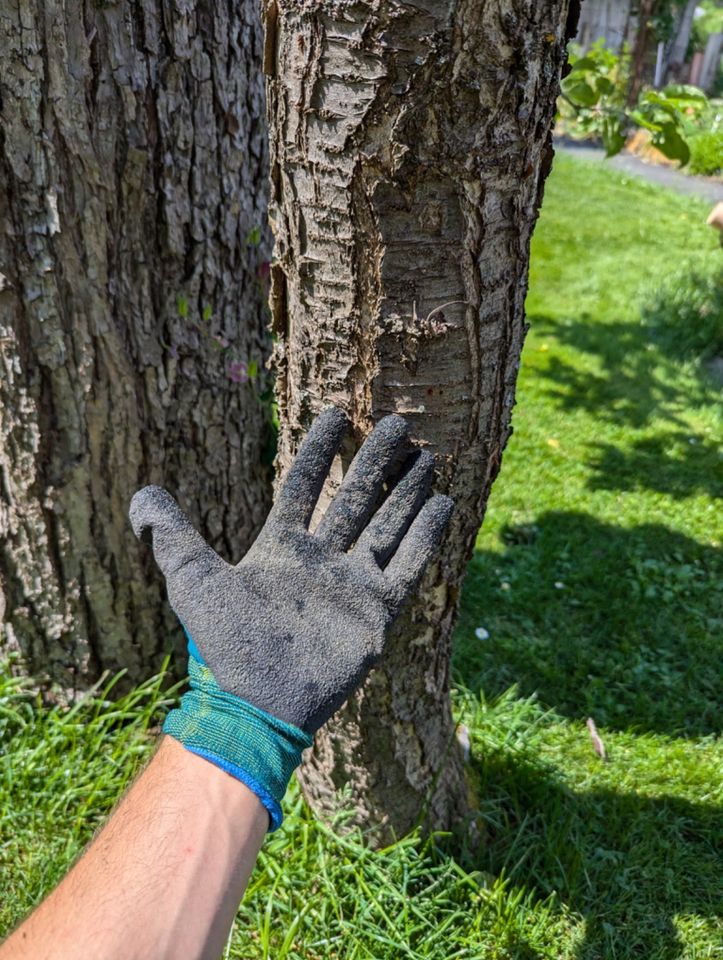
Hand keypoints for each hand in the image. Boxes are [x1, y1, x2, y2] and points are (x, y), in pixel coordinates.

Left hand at [130, 407, 451, 733]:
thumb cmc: (223, 643)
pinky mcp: (377, 609)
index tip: (337, 414)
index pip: (305, 485)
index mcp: (281, 547)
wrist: (258, 701)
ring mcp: (351, 583)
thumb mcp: (191, 579)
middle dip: (376, 461)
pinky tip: (443, 502)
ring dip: (406, 490)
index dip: (320, 450)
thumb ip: (172, 533)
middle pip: (355, 497)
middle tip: (397, 423)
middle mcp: (320, 559)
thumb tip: (140, 496)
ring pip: (386, 523)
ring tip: (427, 454)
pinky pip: (408, 564)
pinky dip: (427, 534)